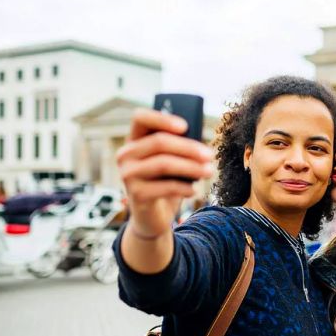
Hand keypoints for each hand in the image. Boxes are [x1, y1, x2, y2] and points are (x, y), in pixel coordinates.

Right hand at [117, 109, 214, 238]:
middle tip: (210, 155)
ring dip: (191, 167)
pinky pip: (166, 186)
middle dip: (189, 148)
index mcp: (135, 140)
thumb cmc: (165, 183)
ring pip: (164, 163)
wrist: (151, 217)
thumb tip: (200, 145)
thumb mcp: (172, 163)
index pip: (140, 118)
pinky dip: (184, 188)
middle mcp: (126, 155)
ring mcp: (128, 175)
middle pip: (159, 142)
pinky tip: (194, 190)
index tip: (185, 126)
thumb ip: (179, 149)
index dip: (162, 118)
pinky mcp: (135, 194)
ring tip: (209, 171)